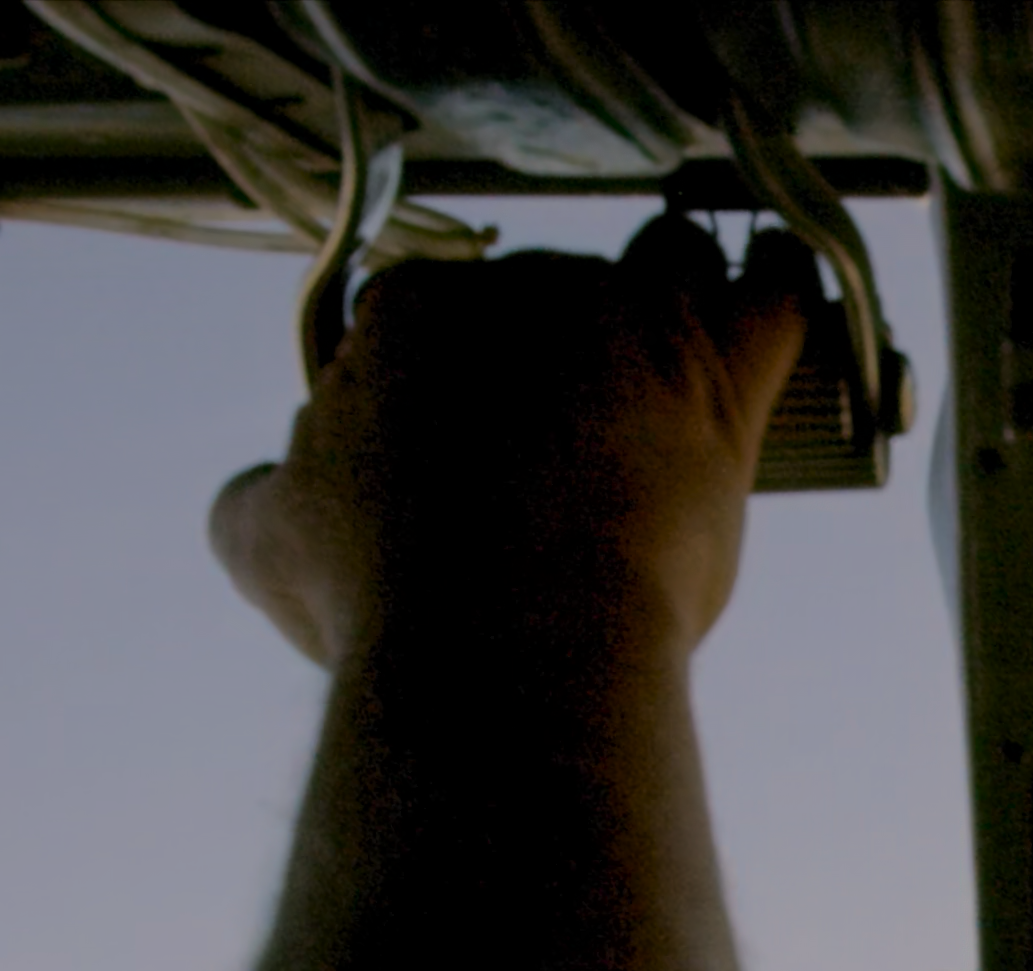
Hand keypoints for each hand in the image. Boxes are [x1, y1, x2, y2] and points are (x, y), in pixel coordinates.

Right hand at [210, 217, 810, 667]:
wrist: (505, 635)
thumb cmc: (387, 595)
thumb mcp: (264, 546)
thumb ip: (257, 499)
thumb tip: (258, 495)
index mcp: (408, 313)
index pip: (427, 318)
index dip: (441, 390)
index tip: (448, 461)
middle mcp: (523, 293)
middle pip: (548, 299)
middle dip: (550, 363)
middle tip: (549, 463)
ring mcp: (629, 325)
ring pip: (661, 272)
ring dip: (665, 306)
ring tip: (663, 371)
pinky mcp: (720, 376)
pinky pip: (772, 297)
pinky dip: (775, 298)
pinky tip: (772, 311)